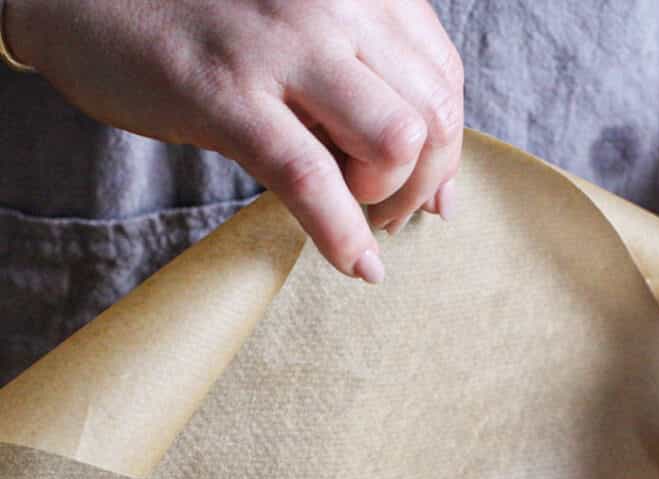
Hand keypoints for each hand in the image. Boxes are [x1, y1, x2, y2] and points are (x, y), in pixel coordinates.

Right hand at [6, 0, 463, 280]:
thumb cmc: (203, 18)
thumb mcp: (303, 28)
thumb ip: (373, 85)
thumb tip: (442, 187)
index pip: (444, 77)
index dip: (447, 150)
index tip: (431, 191)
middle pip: (433, 117)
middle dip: (422, 183)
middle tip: (388, 211)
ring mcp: (280, 42)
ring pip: (395, 142)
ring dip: (389, 200)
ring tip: (361, 218)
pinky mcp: (225, 91)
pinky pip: (313, 180)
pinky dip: (344, 237)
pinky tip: (355, 266)